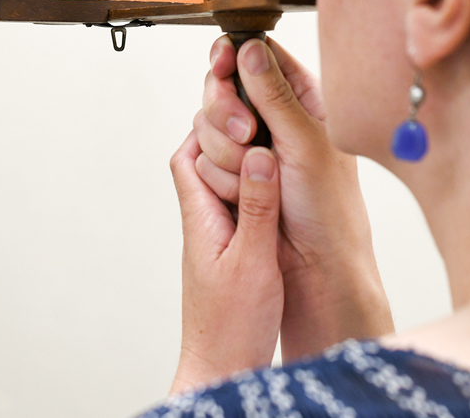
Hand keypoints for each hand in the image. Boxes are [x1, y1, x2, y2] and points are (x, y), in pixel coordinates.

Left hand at [169, 132, 283, 393]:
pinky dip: (254, 186)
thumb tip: (258, 154)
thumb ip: (256, 207)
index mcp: (201, 217)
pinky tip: (278, 182)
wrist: (222, 367)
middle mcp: (203, 221)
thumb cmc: (230, 325)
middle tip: (256, 109)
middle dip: (225, 132)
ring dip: (241, 158)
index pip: (190, 155)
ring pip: (223, 181)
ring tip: (271, 134)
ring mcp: (215, 235)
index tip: (238, 102)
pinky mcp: (231, 250)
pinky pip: (237, 204)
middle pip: (203, 160)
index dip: (210, 125)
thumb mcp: (252, 261)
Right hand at [195, 36, 392, 360]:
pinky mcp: (226, 173)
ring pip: (205, 124)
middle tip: (248, 135)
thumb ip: (274, 94)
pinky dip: (217, 174)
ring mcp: (246, 146)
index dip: (233, 55)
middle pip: (221, 88)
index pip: (257, 56)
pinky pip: (199, 158)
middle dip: (226, 112)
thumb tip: (248, 47)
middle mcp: (270, 118)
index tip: (221, 62)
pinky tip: (241, 191)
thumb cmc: (329, 208)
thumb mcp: (307, 143)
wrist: (315, 267)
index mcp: (302, 99)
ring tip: (254, 172)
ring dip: (224, 150)